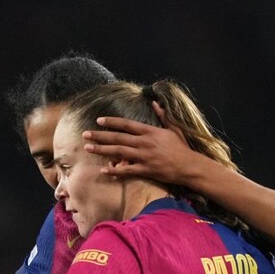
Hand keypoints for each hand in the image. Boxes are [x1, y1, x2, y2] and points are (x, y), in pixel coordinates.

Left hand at [82, 103, 200, 183]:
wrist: (189, 166)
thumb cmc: (181, 148)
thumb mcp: (173, 128)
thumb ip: (163, 115)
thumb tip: (155, 103)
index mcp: (150, 131)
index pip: (127, 124)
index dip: (112, 122)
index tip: (99, 120)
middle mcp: (144, 142)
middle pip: (118, 137)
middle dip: (100, 135)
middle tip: (85, 134)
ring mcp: (144, 157)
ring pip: (118, 152)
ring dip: (101, 150)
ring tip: (87, 148)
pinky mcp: (145, 170)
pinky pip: (126, 170)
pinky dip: (114, 170)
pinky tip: (103, 170)